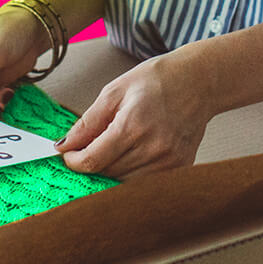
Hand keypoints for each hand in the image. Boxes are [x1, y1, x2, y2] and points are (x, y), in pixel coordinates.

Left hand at [55, 50, 212, 179]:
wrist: (199, 81)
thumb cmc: (157, 80)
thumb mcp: (115, 91)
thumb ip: (88, 121)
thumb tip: (63, 145)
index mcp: (133, 125)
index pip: (93, 161)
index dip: (74, 161)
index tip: (67, 154)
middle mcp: (153, 148)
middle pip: (107, 174)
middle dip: (91, 163)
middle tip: (88, 147)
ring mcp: (169, 162)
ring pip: (125, 183)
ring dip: (111, 170)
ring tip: (114, 146)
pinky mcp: (180, 168)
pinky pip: (145, 183)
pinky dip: (132, 173)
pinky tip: (133, 153)